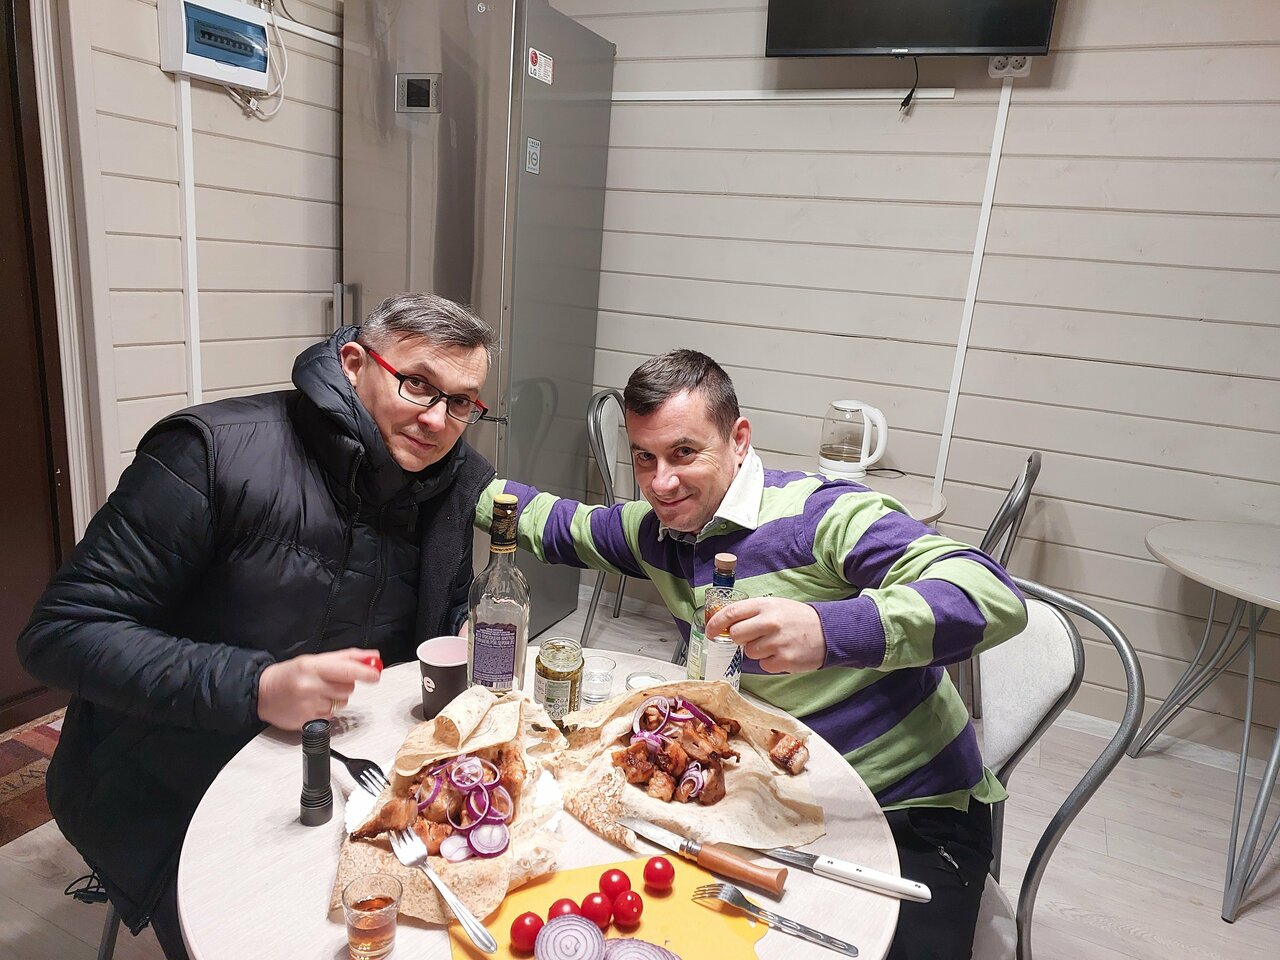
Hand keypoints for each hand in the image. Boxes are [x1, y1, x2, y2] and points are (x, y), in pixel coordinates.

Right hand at [257, 648, 382, 729]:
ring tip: (318, 693)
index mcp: (312, 667)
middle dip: (345, 684)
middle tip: (330, 681)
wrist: (262, 693)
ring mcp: (308, 705)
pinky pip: (331, 716)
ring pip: (342, 703)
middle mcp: (310, 686)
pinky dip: (327, 710)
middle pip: (348, 688)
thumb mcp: (315, 659)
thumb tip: (372, 657)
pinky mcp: (307, 721)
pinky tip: (312, 703)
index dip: (365, 672)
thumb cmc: (289, 674)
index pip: (346, 670)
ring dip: (336, 698)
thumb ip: (346, 658)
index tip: (375, 675)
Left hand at [704, 597, 825, 673]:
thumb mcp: (774, 606)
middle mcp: (770, 622)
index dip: (715, 624)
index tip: (709, 631)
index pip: (730, 613)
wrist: (828, 631)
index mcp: (765, 605)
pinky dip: (770, 661)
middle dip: (739, 639)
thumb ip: (751, 613)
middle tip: (751, 637)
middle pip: (736, 636)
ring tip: (774, 643)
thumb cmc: (797, 618)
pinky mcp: (784, 660)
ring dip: (757, 650)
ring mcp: (777, 642)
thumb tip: (725, 625)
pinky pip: (763, 665)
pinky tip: (782, 653)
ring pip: (749, 652)